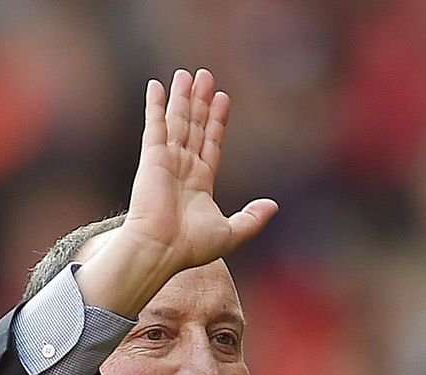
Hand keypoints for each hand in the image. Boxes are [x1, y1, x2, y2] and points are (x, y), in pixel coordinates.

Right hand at [127, 69, 277, 273]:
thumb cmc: (192, 246)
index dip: (218, 121)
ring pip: (177, 121)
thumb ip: (252, 218)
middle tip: (205, 76)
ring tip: (186, 74)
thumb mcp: (232, 233)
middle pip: (195, 127)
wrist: (161, 249)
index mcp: (200, 183)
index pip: (211, 143)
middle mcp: (183, 168)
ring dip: (182, 97)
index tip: (224, 98)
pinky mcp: (151, 157)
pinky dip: (155, 105)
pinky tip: (157, 86)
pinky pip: (154, 125)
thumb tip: (274, 206)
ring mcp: (166, 161)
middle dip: (200, 102)